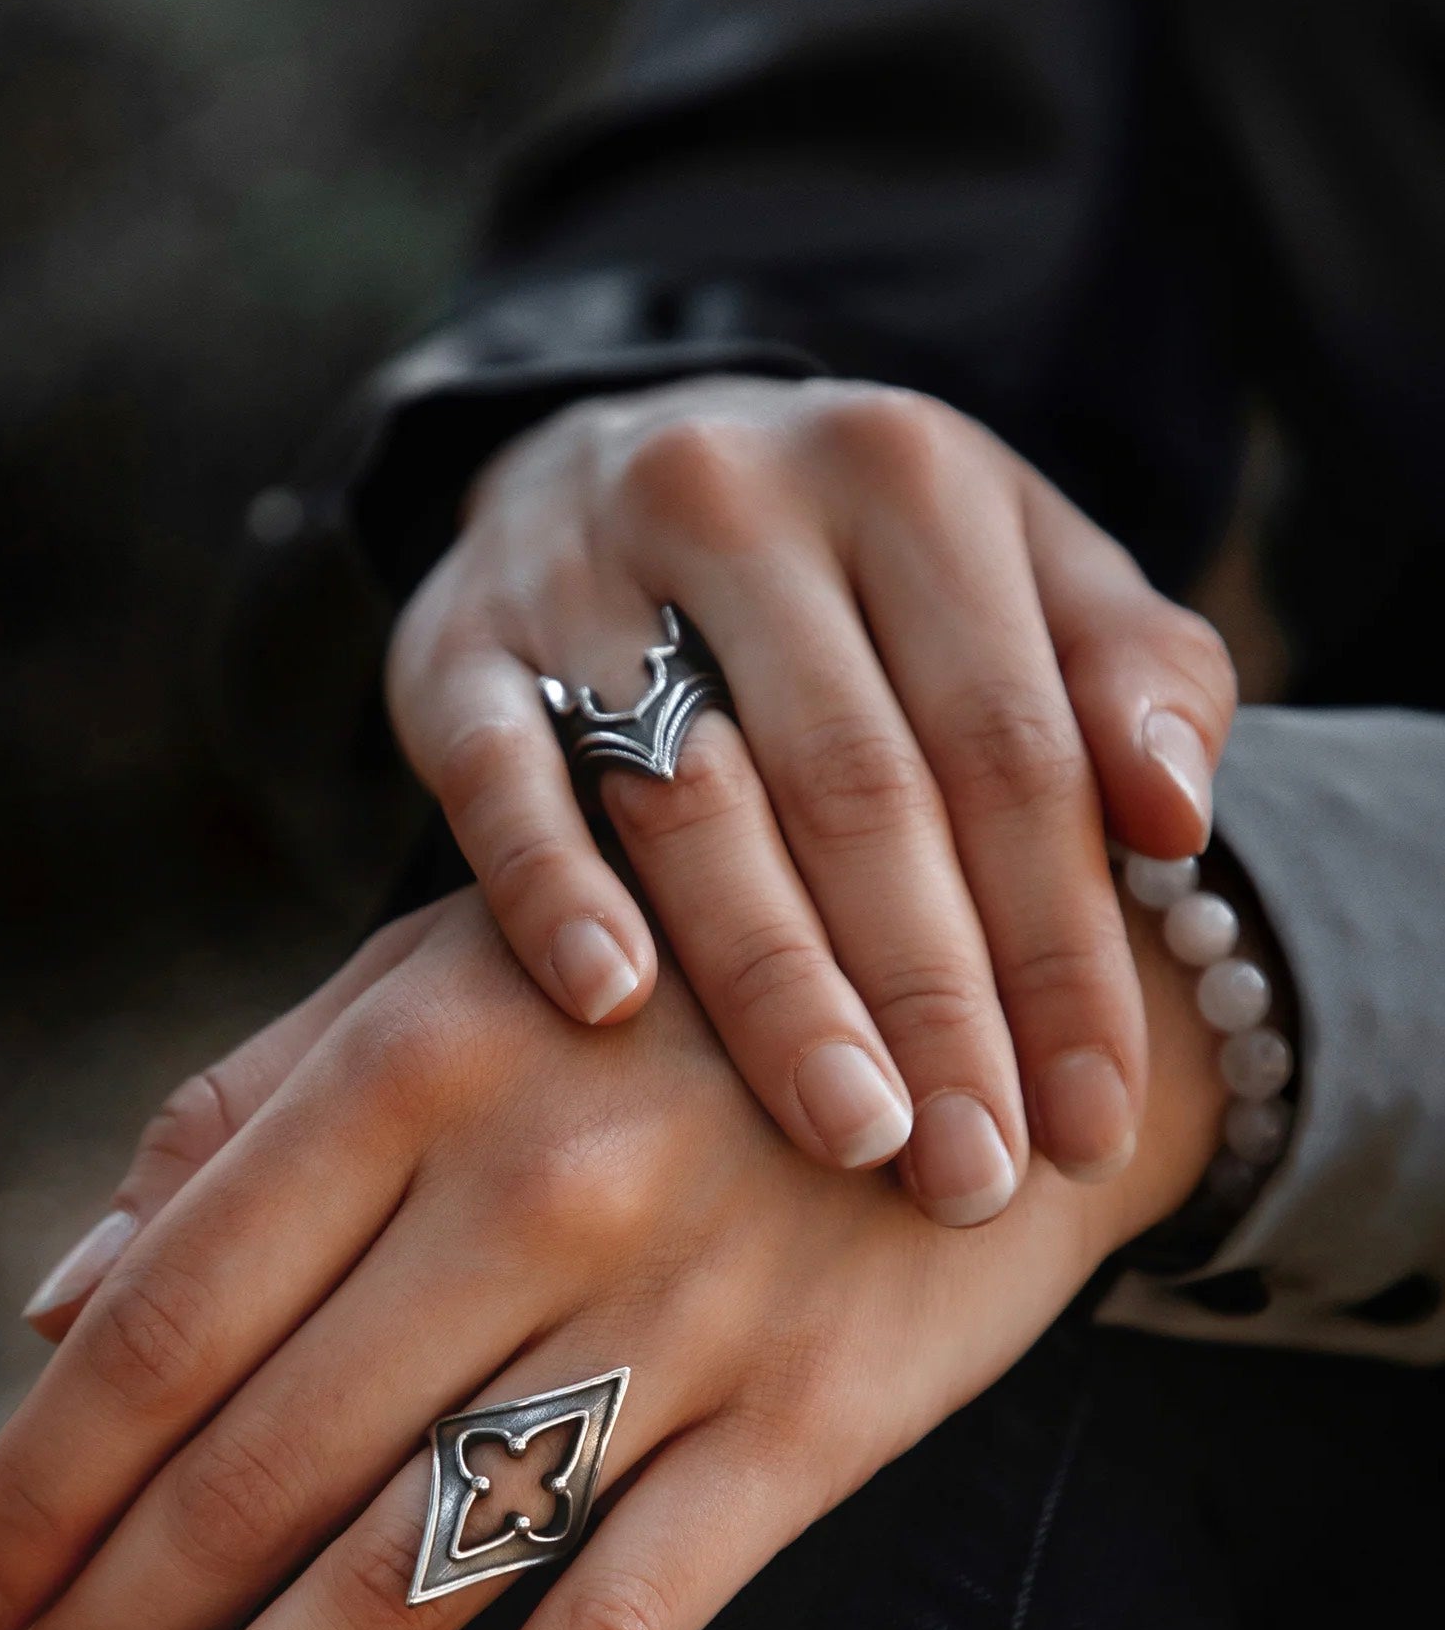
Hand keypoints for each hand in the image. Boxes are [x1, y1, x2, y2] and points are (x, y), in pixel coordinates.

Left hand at [0, 886, 1222, 1629]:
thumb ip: (244, 1120)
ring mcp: (685, 1314)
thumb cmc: (663, 981)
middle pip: (257, 1473)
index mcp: (415, 1055)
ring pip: (406, 1578)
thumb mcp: (443, 978)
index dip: (35, 1487)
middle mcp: (537, 1184)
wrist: (996, 983)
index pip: (168, 1320)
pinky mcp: (814, 1424)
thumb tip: (54, 1309)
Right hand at [387, 377, 1234, 1222]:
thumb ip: (1130, 677)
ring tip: (850, 1132)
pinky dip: (551, 887)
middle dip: (933, 1000)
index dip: (1063, 947)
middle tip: (972, 1173)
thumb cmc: (856, 570)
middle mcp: (742, 497)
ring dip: (777, 982)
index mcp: (910, 475)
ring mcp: (580, 566)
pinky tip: (610, 1001)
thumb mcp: (1018, 570)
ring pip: (694, 796)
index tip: (1091, 1122)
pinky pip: (497, 775)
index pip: (1012, 743)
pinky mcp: (452, 643)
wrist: (607, 456)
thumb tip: (1177, 818)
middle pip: (861, 783)